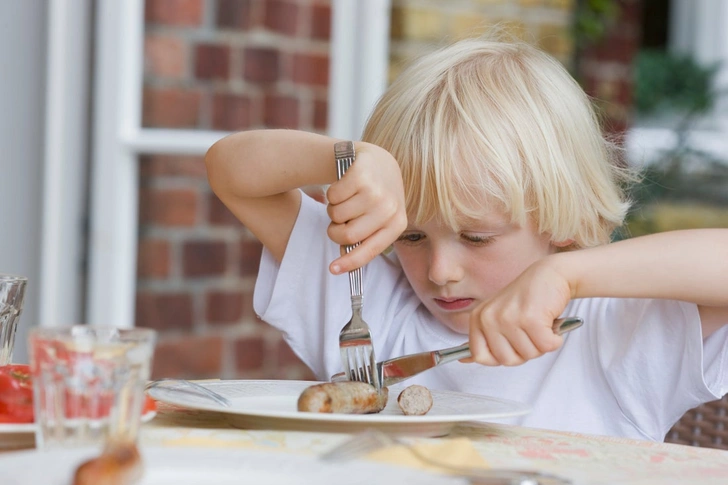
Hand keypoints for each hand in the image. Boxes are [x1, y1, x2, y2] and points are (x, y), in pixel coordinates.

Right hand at [326, 142, 406, 273]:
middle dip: (335, 231)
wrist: (378, 161)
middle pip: (348, 235)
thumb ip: (364, 238)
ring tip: (346, 200)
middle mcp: (390, 208)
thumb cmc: (375, 196)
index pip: (370, 250)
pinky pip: (332, 196)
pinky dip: (332, 194)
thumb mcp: (379, 218)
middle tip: (338, 222)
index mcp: (397, 224)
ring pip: (337, 215)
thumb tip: (341, 264)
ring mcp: (375, 190)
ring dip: (334, 210)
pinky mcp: (360, 175)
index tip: (333, 270)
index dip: (349, 263)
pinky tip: (344, 186)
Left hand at [464, 259, 571, 365]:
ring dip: (541, 344)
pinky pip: (546, 346)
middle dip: (524, 352)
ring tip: (539, 323)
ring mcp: (508, 318)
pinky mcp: (530, 319)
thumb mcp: (499, 316)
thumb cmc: (528, 298)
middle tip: (530, 332)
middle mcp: (489, 318)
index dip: (500, 356)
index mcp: (478, 318)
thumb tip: (464, 360)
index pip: (479, 355)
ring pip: (529, 355)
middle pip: (506, 360)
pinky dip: (554, 339)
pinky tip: (550, 323)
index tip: (511, 344)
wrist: (552, 274)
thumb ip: (485, 338)